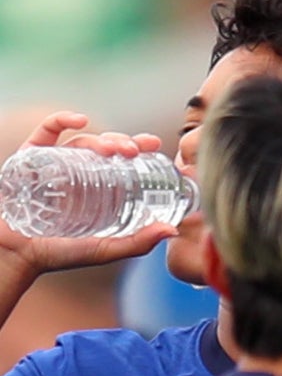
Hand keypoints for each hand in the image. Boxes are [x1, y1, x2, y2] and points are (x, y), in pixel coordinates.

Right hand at [0, 113, 176, 311]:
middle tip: (137, 149)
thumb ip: (136, 243)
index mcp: (97, 190)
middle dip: (123, 143)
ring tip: (114, 149)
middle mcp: (78, 174)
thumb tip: (172, 230)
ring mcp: (53, 164)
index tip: (156, 146)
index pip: (122, 163)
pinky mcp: (28, 158)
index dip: (139, 150)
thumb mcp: (103, 249)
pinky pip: (45, 133)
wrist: (14, 254)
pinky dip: (61, 121)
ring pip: (81, 141)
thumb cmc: (57, 254)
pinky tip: (80, 121)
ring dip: (101, 139)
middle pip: (105, 149)